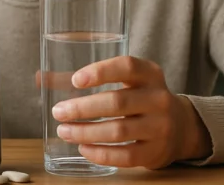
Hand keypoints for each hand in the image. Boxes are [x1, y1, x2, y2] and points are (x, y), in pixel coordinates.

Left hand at [51, 56, 211, 168]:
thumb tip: (40, 78)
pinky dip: (100, 153)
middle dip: (83, 108)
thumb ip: (93, 77)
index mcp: (151, 74)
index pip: (127, 66)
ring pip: (118, 131)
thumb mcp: (130, 81)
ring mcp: (160, 127)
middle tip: (58, 111)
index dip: (101, 71)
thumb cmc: (143, 98)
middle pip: (117, 102)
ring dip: (86, 132)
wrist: (182, 127)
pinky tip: (83, 148)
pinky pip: (124, 156)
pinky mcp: (156, 152)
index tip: (75, 80)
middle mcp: (159, 99)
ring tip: (64, 131)